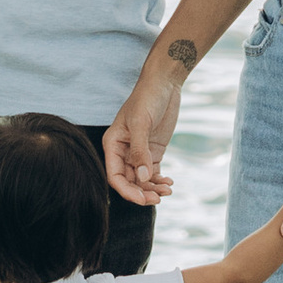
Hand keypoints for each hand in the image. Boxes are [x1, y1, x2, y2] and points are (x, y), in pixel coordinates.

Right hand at [104, 64, 184, 208]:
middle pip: (129, 181)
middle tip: (158, 198)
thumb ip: (140, 151)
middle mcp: (123, 151)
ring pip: (142, 180)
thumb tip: (143, 178)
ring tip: (168, 190)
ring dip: (153, 188)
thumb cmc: (147, 97)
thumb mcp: (141, 123)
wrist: (164, 83)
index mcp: (113, 144)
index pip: (114, 176)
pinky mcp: (152, 151)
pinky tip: (169, 182)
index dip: (127, 191)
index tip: (143, 199)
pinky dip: (159, 181)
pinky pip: (153, 173)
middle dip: (142, 192)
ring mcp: (138, 152)